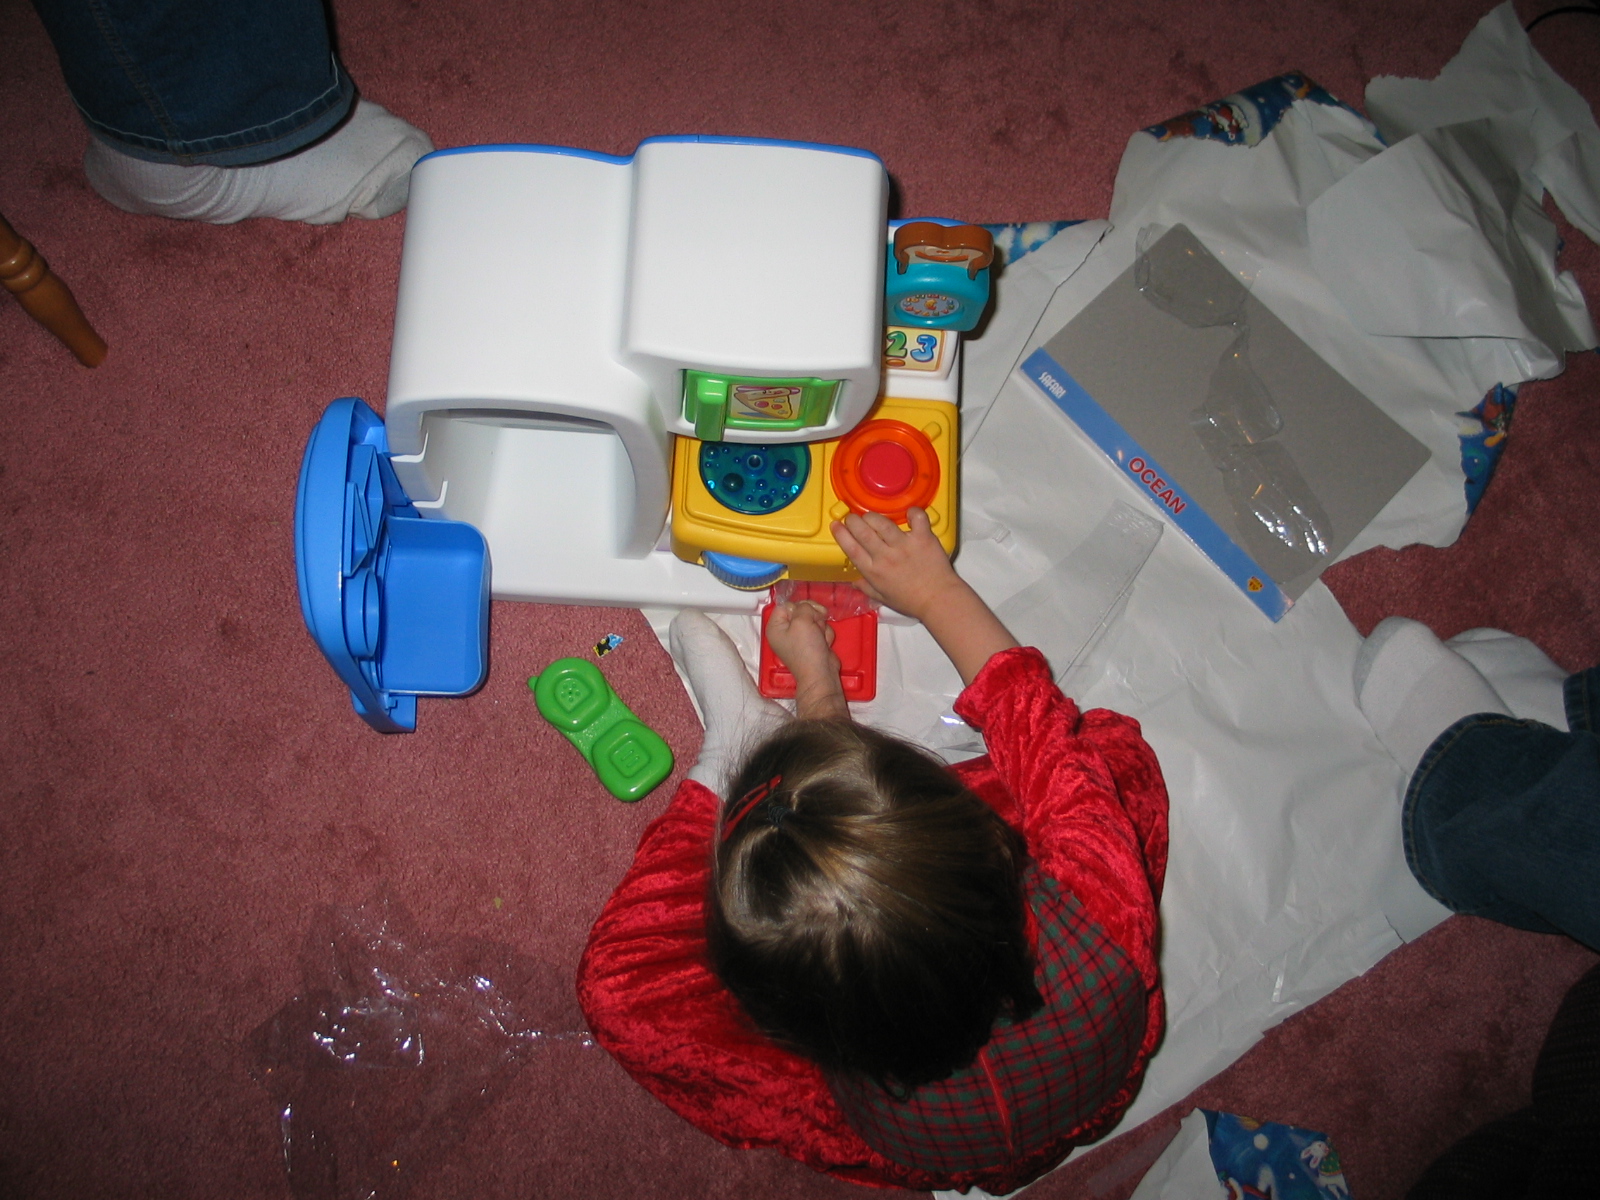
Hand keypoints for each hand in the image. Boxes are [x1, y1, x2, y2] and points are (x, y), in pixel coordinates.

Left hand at [766, 601, 846, 718]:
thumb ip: (803, 607)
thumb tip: (807, 608)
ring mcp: (800, 637)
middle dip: (813, 615)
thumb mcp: (802, 621)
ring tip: (819, 638)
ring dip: (820, 626)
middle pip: (801, 610)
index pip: (785, 605)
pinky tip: (824, 644)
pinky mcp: (813, 642)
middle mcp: (785, 631)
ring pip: (814, 619)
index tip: (806, 611)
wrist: (820, 674)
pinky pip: (821, 629)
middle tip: (816, 624)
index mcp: (775, 627)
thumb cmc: (807, 649)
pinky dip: (825, 635)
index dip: (798, 606)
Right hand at [833, 508, 1018, 685]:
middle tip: (853, 517)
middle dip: (853, 520)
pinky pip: (917, 518)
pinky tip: (909, 513)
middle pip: (863, 531)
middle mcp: (885, 556)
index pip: (851, 548)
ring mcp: (904, 545)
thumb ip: (867, 587)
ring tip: (872, 516)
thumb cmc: (910, 601)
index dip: (841, 534)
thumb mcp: (883, 598)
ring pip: (882, 522)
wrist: (938, 600)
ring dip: (873, 516)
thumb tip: (854, 580)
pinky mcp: (922, 538)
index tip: (836, 524)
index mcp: (873, 571)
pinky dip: (913, 512)